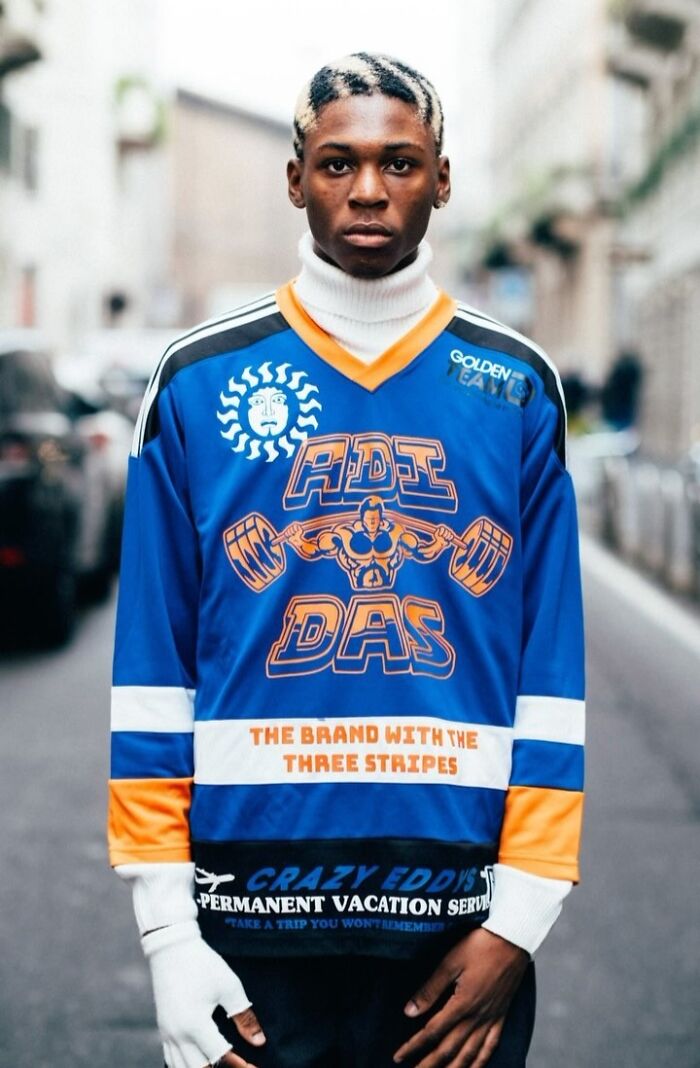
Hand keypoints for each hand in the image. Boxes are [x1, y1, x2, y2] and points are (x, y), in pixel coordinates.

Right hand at [143, 921, 265, 1067]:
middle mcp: (177, 1034)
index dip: (240, 1065)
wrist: (171, 947)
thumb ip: (244, 1016)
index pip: (220, 1056)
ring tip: (223, 1064)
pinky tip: (201, 1061)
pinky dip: (186, 1065)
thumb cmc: (203, 964)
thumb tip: (259, 1042)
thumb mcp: (229, 986)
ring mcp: (167, 1033)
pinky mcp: (163, 1028)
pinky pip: (171, 1058)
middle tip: (241, 1065)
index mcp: (195, 1024)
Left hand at [393, 928, 528, 1067]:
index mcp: (462, 1004)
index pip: (432, 1032)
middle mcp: (477, 1017)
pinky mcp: (501, 1016)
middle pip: (449, 1049)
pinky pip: (491, 1046)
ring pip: (469, 1054)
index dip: (413, 1046)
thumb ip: (430, 989)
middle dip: (429, 1064)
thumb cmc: (479, 945)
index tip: (398, 1057)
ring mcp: (491, 1018)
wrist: (513, 939)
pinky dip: (480, 1062)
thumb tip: (409, 1011)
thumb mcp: (450, 962)